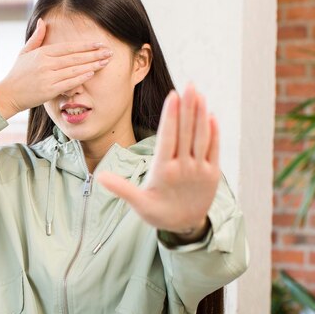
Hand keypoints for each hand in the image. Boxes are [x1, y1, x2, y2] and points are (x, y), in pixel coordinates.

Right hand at [0, 17, 113, 118]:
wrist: (8, 94)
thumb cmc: (17, 74)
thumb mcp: (25, 52)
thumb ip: (36, 37)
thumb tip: (43, 21)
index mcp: (42, 53)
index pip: (68, 47)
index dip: (85, 45)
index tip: (99, 43)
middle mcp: (45, 63)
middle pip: (75, 57)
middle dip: (94, 54)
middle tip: (109, 52)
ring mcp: (47, 77)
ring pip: (74, 69)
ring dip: (92, 65)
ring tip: (105, 62)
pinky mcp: (48, 90)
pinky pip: (68, 83)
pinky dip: (81, 78)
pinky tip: (92, 73)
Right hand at [96, 83, 220, 233]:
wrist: (186, 228)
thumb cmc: (158, 212)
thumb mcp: (139, 203)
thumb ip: (121, 188)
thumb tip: (100, 176)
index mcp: (164, 172)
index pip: (168, 138)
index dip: (171, 116)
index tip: (173, 95)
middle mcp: (184, 168)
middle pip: (186, 132)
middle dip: (187, 107)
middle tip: (189, 85)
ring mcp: (201, 170)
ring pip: (202, 137)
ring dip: (201, 114)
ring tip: (199, 93)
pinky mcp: (213, 174)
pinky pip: (214, 148)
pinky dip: (213, 131)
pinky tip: (211, 114)